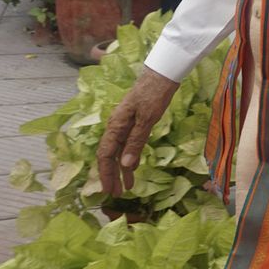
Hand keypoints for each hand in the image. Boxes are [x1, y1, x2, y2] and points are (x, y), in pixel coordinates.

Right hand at [97, 68, 179, 194]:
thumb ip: (136, 141)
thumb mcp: (147, 119)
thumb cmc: (154, 94)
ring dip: (123, 169)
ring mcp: (126, 124)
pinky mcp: (136, 121)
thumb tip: (125, 165)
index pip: (105, 154)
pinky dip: (131, 157)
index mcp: (116, 125)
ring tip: (127, 187)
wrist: (162, 74)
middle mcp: (117, 126)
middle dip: (112, 175)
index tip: (109, 189)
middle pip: (110, 155)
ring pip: (120, 151)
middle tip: (116, 195)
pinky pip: (129, 144)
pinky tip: (134, 167)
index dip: (106, 173)